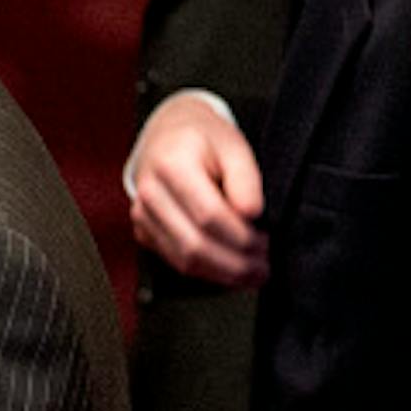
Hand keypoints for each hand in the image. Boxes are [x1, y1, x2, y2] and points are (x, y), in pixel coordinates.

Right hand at [128, 92, 269, 287]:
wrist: (167, 137)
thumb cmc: (203, 140)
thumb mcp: (233, 146)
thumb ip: (245, 178)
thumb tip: (251, 214)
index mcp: (171, 165)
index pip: (209, 215)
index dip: (242, 236)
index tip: (267, 241)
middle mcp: (150, 193)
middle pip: (194, 243)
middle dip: (235, 263)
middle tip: (264, 267)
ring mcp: (142, 215)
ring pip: (183, 260)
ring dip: (222, 273)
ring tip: (252, 273)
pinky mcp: (143, 231)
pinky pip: (175, 261)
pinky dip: (206, 271)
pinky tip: (229, 269)